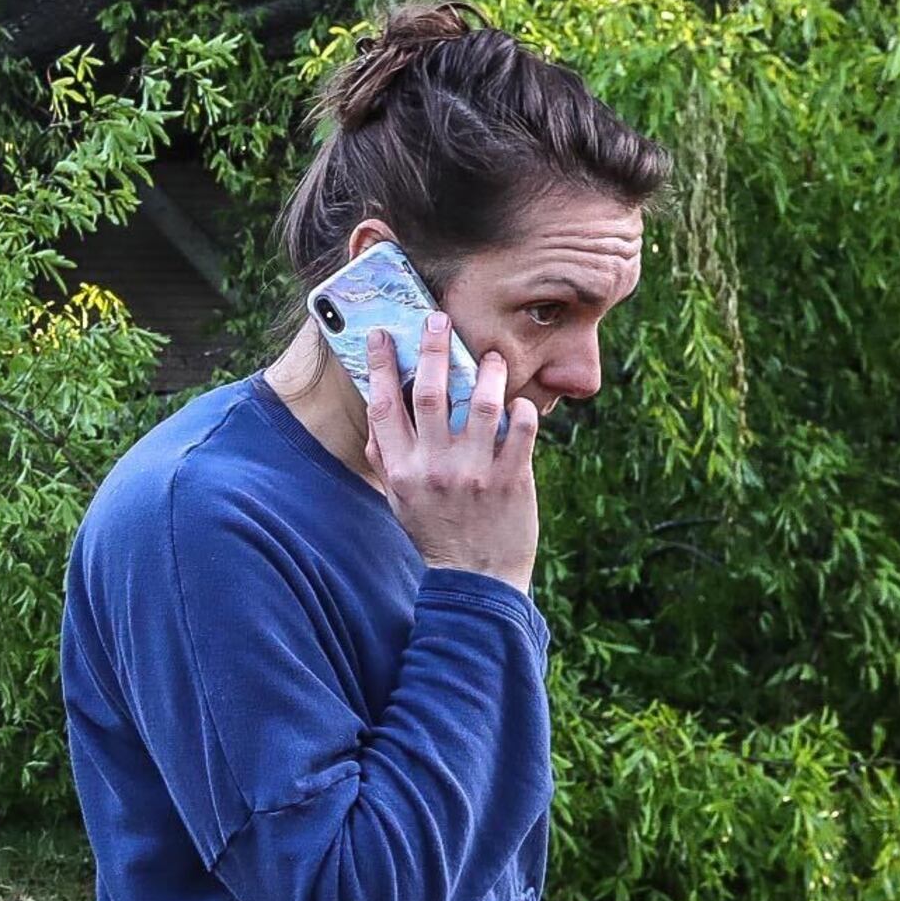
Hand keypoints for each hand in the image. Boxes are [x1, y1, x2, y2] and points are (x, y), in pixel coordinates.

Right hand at [364, 314, 541, 592]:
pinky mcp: (512, 480)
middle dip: (434, 348)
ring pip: (482, 404)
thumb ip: (387, 459)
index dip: (382, 365)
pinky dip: (524, 410)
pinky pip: (522, 431)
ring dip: (488, 372)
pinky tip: (522, 402)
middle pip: (432, 392)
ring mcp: (475, 473)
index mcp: (402, 469)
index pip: (384, 405)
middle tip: (439, 319)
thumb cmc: (435, 534)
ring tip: (492, 358)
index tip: (384, 335)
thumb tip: (376, 420)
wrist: (475, 581)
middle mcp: (434, 467)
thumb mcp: (399, 500)